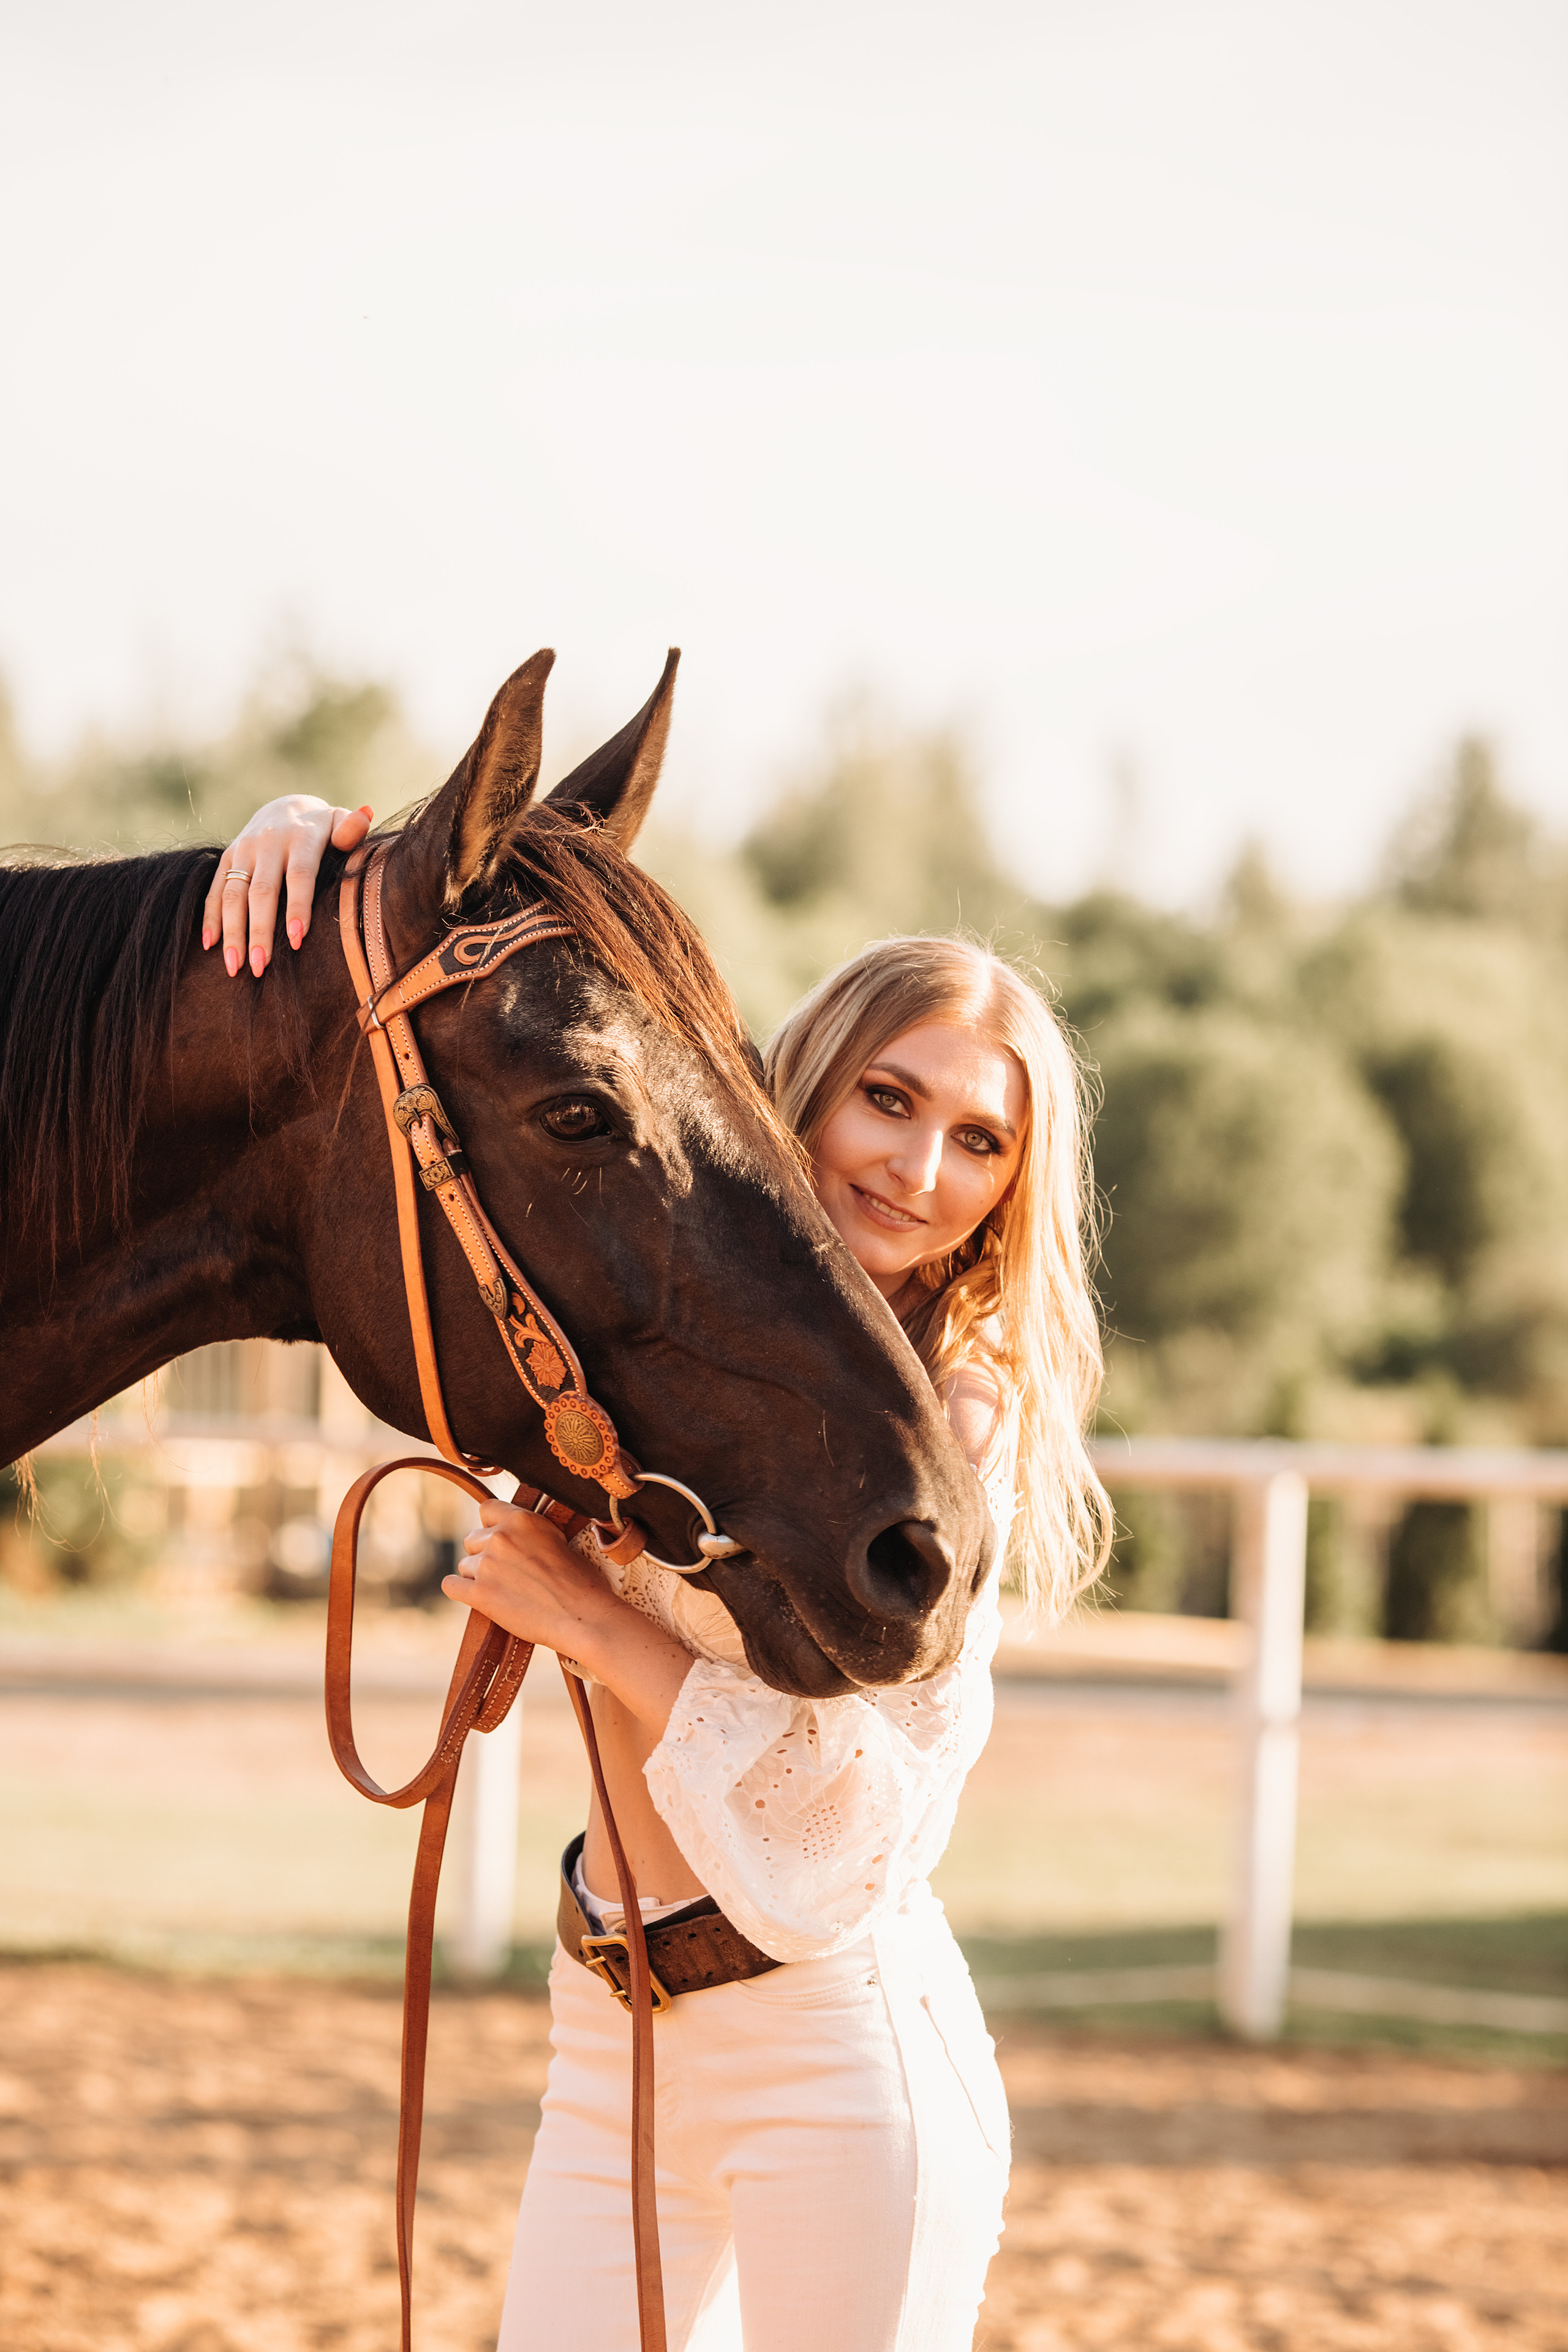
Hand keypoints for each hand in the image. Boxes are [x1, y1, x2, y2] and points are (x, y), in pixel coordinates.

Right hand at [202, 794, 373, 977]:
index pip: (299, 875)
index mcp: (300, 837)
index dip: (297, 907)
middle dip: (259, 931)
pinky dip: (211, 917)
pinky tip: (211, 945)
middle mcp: (267, 843)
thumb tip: (366, 814)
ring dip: (233, 932)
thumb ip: (351, 827)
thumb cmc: (323, 827)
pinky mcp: (226, 858)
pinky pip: (214, 890)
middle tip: (259, 967)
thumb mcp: (340, 821)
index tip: (297, 941)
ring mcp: (243, 850)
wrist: (285, 806)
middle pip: (261, 892)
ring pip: (233, 894)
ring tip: (234, 967)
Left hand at [445, 1500, 694, 1735]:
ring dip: (478, 1576)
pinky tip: (475, 1597)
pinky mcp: (479, 1593)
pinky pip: (451, 1586)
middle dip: (485, 1554)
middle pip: (472, 1539)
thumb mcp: (556, 1539)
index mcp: (521, 1519)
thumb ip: (528, 1533)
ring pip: (465, 1565)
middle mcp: (500, 1537)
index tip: (501, 1540)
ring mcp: (487, 1565)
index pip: (487, 1509)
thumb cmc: (579, 1581)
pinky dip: (461, 1591)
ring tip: (503, 1591)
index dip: (493, 1526)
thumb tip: (513, 1534)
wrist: (582, 1616)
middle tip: (506, 1572)